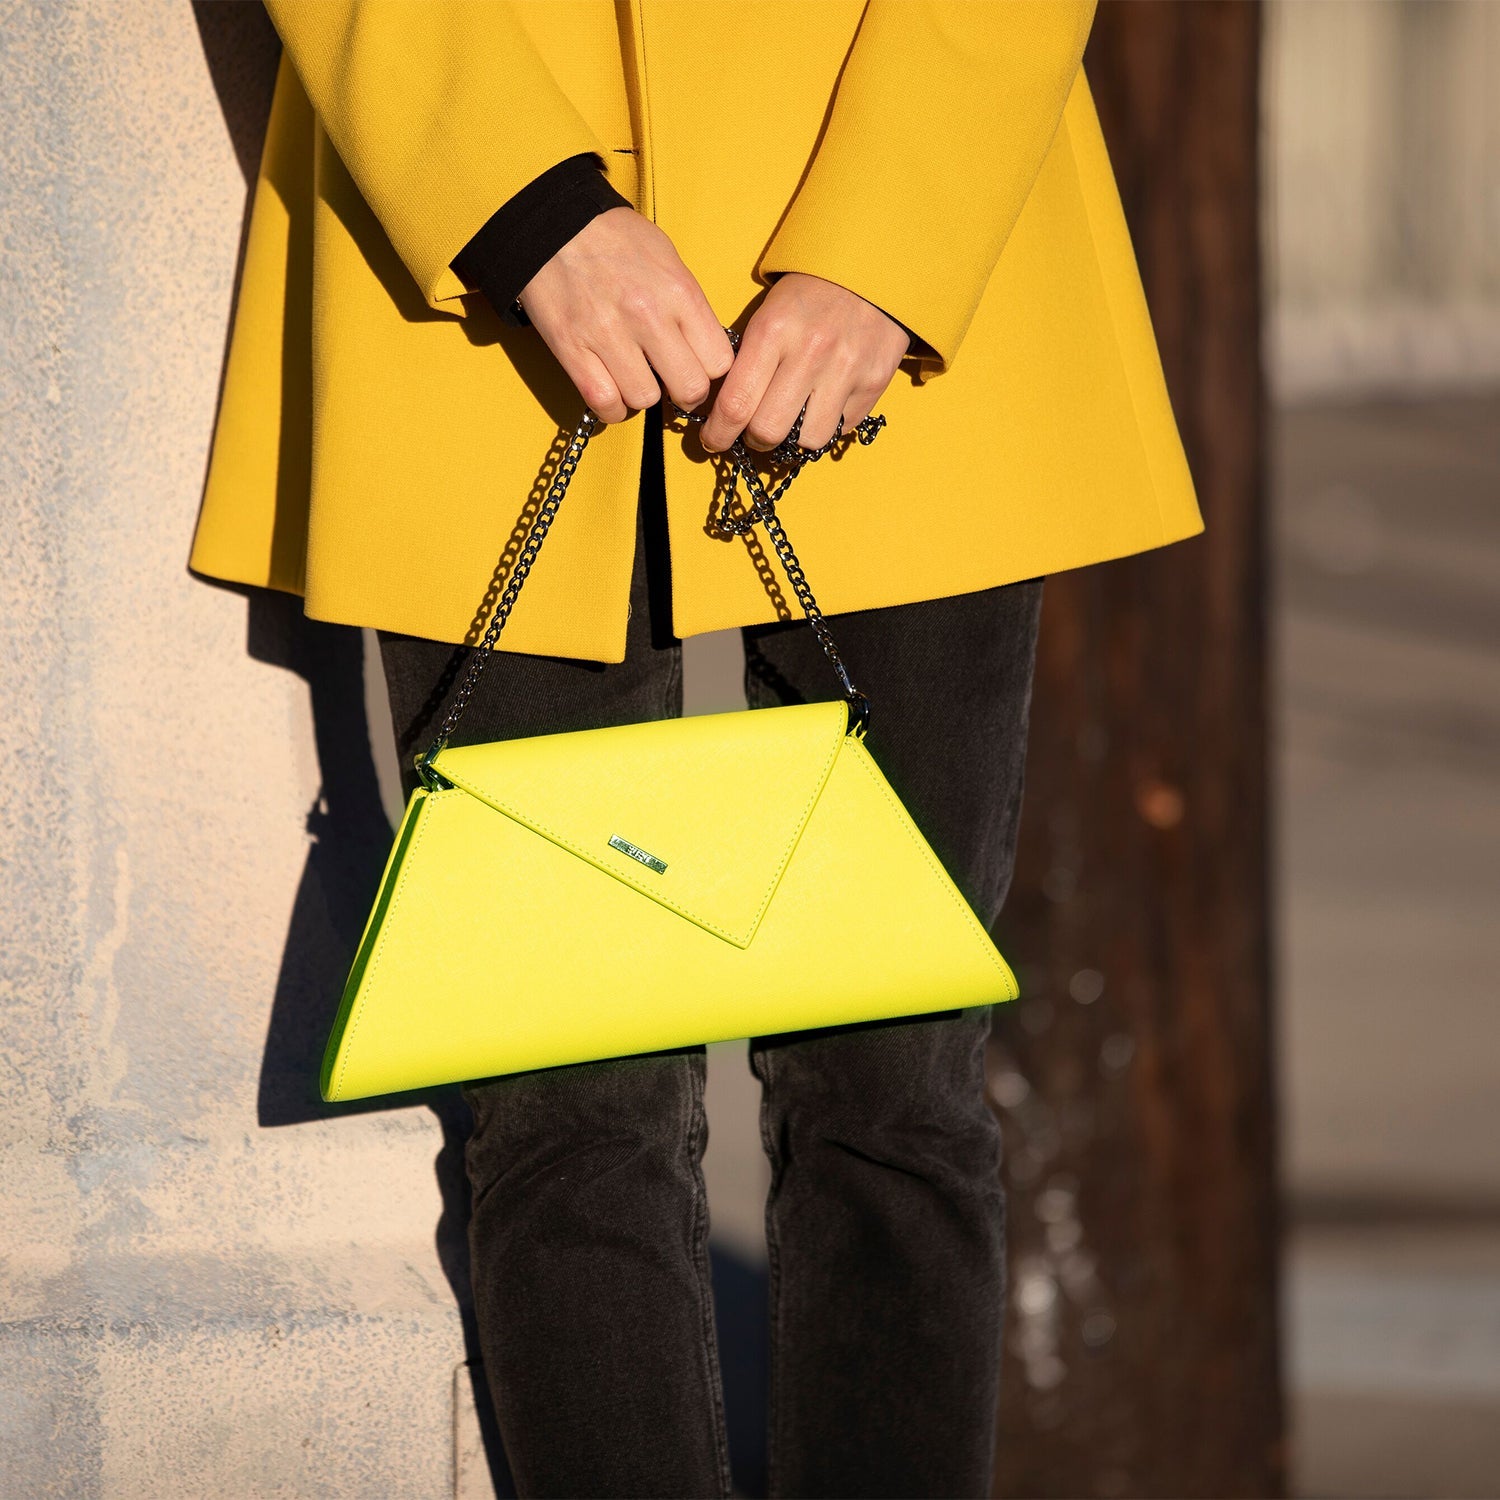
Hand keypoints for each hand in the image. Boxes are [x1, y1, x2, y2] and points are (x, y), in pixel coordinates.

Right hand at [518, 206, 733, 422]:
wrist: (552, 222)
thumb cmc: (614, 239)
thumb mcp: (667, 258)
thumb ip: (689, 306)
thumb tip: (705, 349)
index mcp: (678, 292)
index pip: (719, 362)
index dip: (711, 371)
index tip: (698, 367)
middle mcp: (648, 316)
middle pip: (690, 389)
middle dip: (685, 392)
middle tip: (671, 382)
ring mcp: (608, 335)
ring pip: (646, 400)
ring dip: (643, 396)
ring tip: (635, 376)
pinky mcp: (572, 349)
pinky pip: (605, 404)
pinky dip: (611, 407)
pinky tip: (611, 389)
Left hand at [699, 272, 910, 453]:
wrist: (871, 270)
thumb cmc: (809, 296)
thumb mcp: (769, 314)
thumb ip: (748, 362)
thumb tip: (726, 412)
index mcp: (773, 330)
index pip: (735, 404)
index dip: (718, 433)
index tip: (714, 439)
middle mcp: (810, 353)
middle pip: (768, 431)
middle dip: (755, 441)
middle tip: (754, 435)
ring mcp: (846, 370)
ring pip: (807, 441)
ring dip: (793, 440)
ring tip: (792, 424)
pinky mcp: (874, 382)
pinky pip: (840, 429)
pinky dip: (826, 426)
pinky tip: (823, 406)